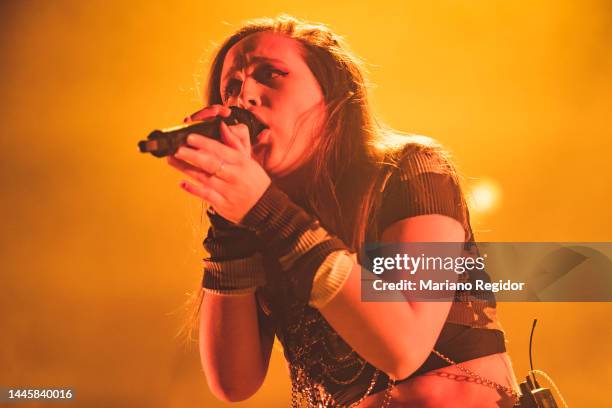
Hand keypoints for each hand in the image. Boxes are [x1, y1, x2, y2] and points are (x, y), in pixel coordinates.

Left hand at [167, 105, 270, 223]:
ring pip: (204, 178)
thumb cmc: (253, 181)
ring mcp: (227, 190)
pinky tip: (182, 183)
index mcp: (241, 162)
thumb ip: (233, 143)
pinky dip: (192, 189)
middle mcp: (234, 175)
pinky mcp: (222, 204)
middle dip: (192, 155)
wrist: (264, 207)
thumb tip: (222, 126)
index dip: (204, 143)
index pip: (220, 150)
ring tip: (172, 161)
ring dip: (186, 169)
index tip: (190, 137)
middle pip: (210, 163)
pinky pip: (205, 195)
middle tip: (178, 149)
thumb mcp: (248, 160)